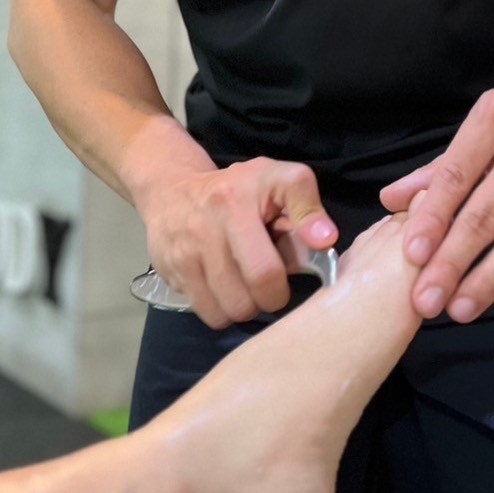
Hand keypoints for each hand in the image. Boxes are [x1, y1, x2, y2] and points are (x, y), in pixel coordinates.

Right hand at [140, 157, 337, 328]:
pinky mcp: (167, 272)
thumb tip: (326, 241)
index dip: (281, 288)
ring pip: (223, 313)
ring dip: (242, 308)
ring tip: (246, 287)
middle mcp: (204, 230)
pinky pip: (204, 312)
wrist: (172, 189)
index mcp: (236, 204)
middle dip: (264, 302)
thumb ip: (306, 206)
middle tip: (266, 287)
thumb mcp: (278, 179)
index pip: (265, 271)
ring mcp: (182, 254)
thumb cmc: (238, 187)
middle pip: (244, 301)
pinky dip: (219, 310)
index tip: (284, 278)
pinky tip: (224, 289)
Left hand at [378, 78, 493, 320]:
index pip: (457, 176)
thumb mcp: (483, 123)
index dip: (432, 218)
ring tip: (461, 309)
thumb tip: (391, 200)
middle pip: (487, 215)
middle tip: (426, 300)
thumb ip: (439, 168)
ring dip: (492, 278)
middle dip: (453, 262)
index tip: (412, 255)